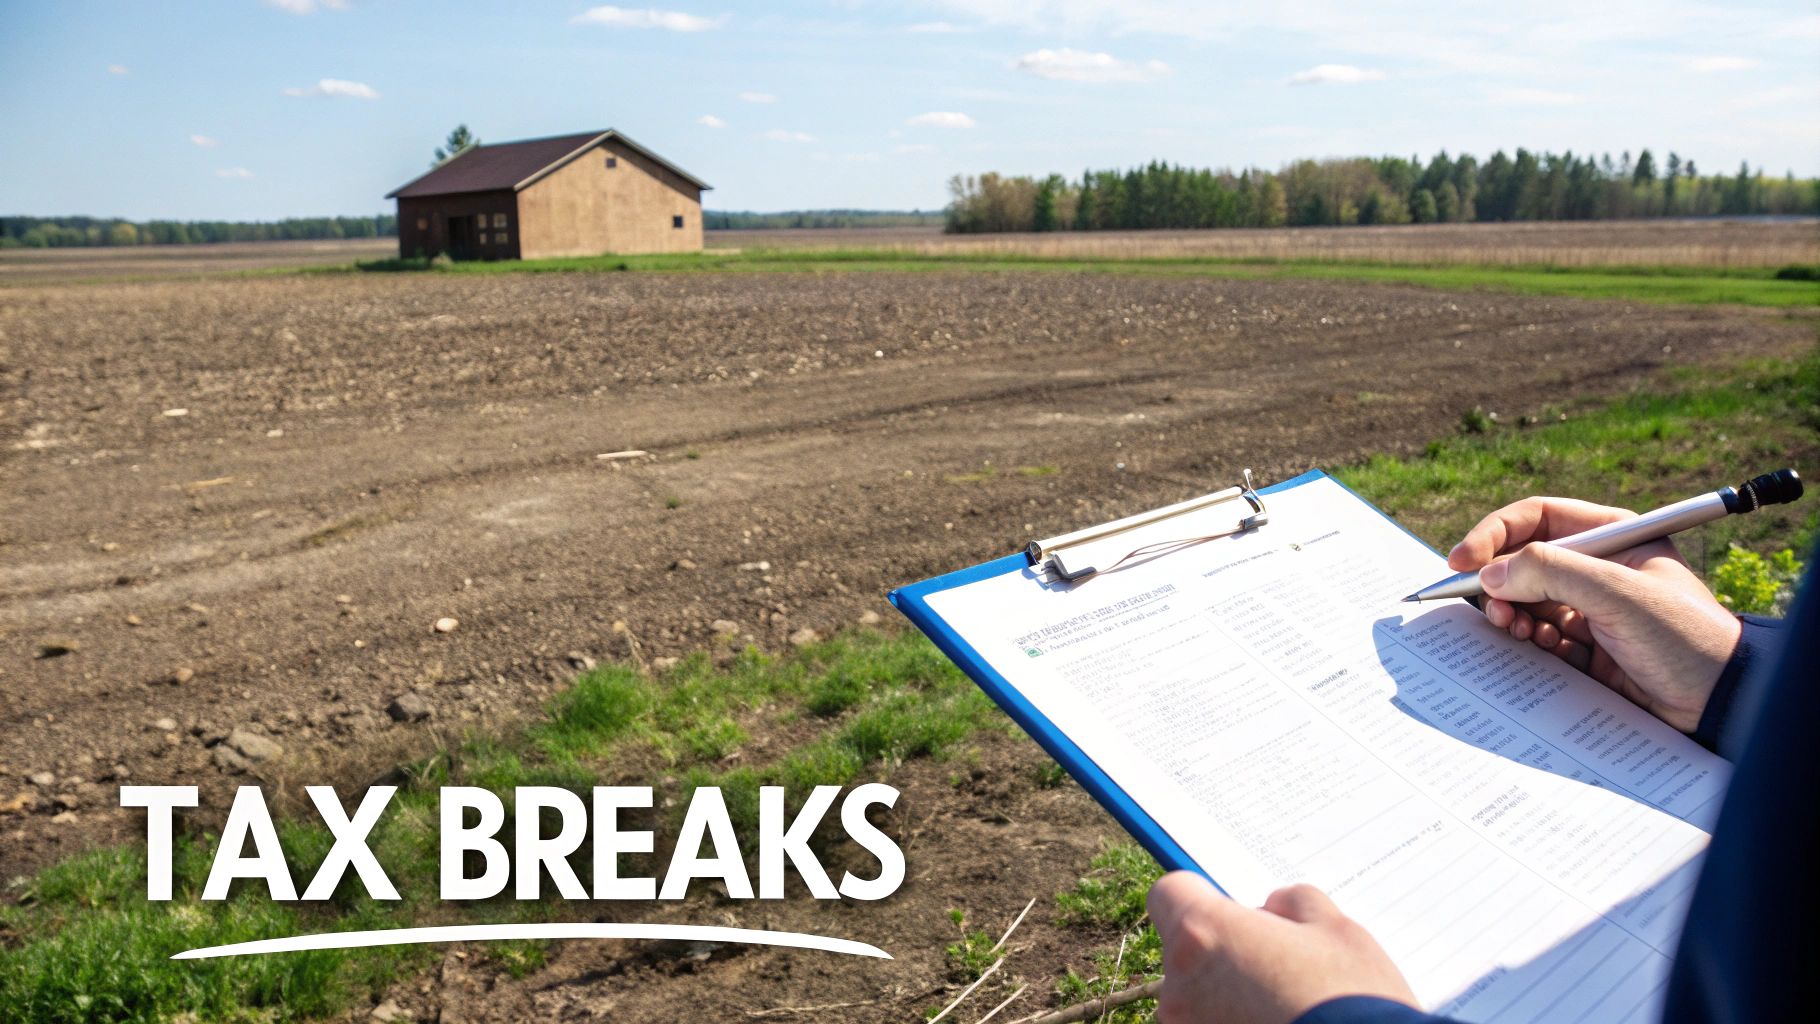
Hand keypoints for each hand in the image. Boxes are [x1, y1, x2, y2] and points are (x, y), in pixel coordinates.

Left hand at [1147, 873, 1415, 1023]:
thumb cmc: (1355, 1003)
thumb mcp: (1338, 932)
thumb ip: (1294, 904)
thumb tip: (1272, 909)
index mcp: (1205, 935)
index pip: (1168, 894)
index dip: (1201, 897)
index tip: (1231, 911)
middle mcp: (1179, 987)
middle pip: (1187, 951)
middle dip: (1224, 952)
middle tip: (1278, 969)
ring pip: (1197, 999)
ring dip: (1227, 998)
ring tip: (1285, 1009)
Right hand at [1448, 496, 1741, 733]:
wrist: (1720, 702)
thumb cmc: (1685, 637)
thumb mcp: (1618, 594)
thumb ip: (1551, 573)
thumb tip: (1488, 574)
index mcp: (1612, 537)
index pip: (1537, 518)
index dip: (1494, 534)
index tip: (1462, 561)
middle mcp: (1597, 568)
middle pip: (1522, 561)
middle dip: (1498, 583)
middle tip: (1493, 609)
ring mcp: (1590, 609)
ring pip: (1525, 602)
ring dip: (1512, 616)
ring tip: (1517, 631)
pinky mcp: (1586, 647)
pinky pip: (1538, 637)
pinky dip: (1530, 644)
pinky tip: (1544, 651)